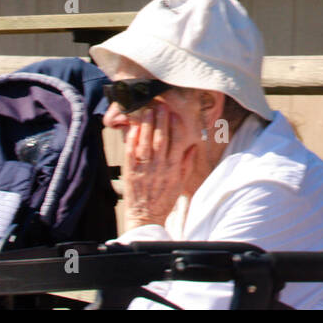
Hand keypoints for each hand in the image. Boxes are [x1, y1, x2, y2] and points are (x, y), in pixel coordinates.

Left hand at [120, 105, 195, 231]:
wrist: (146, 216)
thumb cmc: (164, 199)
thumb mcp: (180, 183)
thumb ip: (186, 163)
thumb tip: (192, 146)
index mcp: (174, 169)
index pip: (177, 143)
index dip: (177, 128)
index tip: (176, 115)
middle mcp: (159, 167)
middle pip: (161, 139)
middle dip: (161, 121)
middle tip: (161, 106)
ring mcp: (144, 169)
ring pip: (145, 143)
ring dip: (146, 126)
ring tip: (147, 111)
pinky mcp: (130, 172)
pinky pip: (131, 152)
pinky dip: (132, 139)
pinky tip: (133, 128)